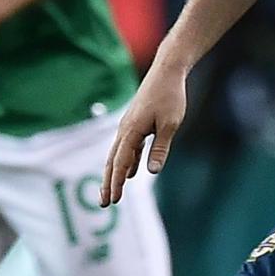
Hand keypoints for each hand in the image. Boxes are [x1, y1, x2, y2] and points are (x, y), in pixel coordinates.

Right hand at [101, 60, 186, 204]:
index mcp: (132, 131)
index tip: (112, 200)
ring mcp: (129, 126)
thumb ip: (161, 148)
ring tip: (112, 193)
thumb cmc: (170, 97)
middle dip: (108, 183)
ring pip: (117, 155)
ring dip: (114, 174)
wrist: (166, 72)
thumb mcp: (170, 124)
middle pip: (112, 162)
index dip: (116, 183)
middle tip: (104, 203)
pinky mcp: (135, 123)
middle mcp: (125, 129)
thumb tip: (152, 172)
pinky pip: (127, 147)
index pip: (120, 163)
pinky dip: (125, 162)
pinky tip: (129, 172)